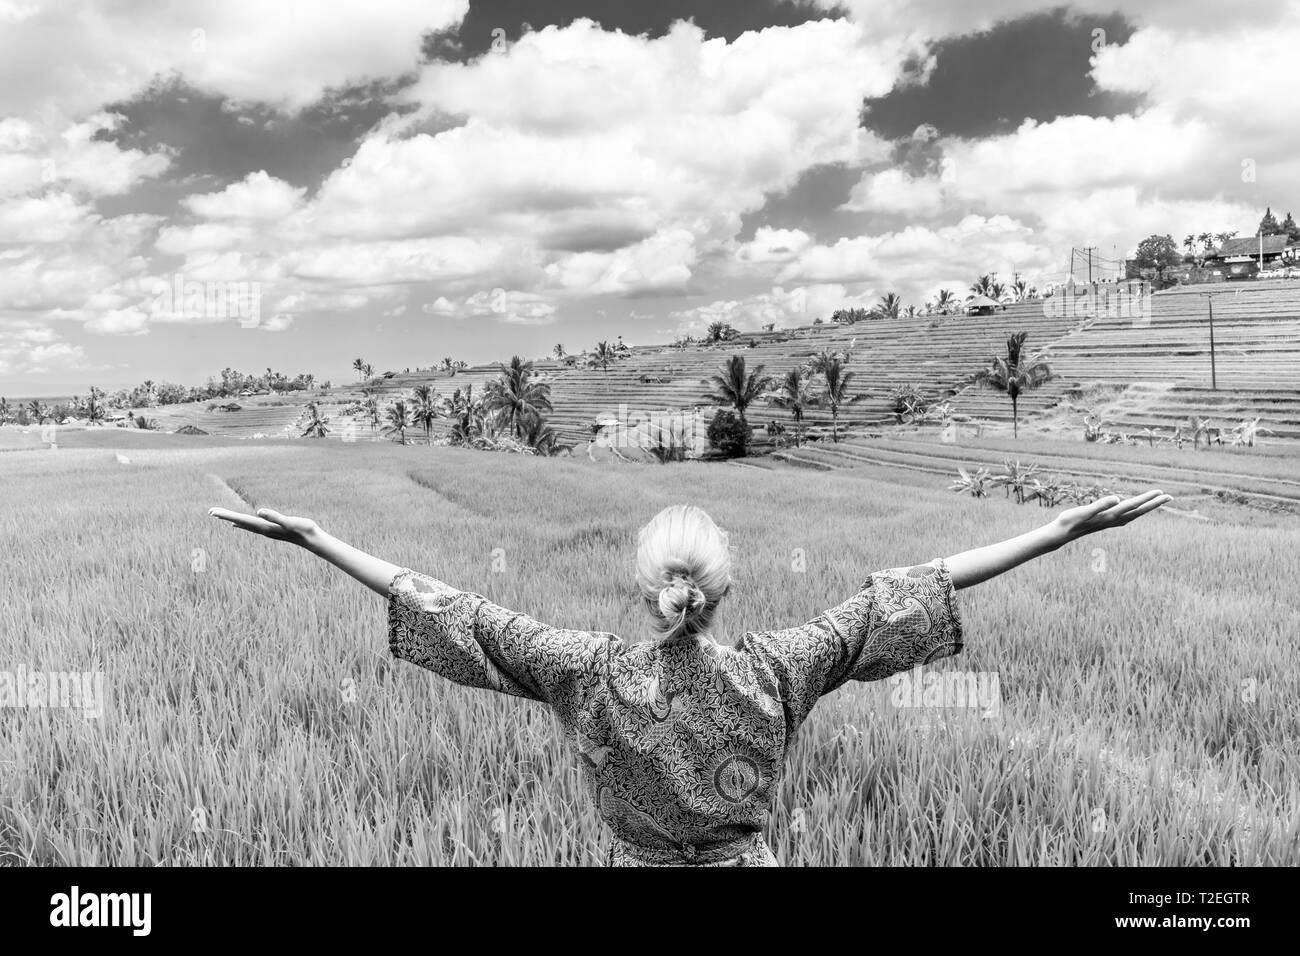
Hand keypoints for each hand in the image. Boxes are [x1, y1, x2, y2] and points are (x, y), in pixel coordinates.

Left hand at [208, 507, 321, 548]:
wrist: (312, 540)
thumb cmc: (303, 529)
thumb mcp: (289, 522)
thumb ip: (275, 517)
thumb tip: (259, 511)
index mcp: (264, 526)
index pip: (241, 519)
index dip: (227, 515)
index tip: (213, 512)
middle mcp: (262, 530)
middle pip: (239, 522)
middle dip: (225, 516)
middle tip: (210, 512)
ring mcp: (266, 530)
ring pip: (244, 525)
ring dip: (232, 519)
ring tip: (220, 517)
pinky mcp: (271, 529)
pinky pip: (251, 526)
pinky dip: (242, 524)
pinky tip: (238, 524)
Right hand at [1052, 490, 1171, 543]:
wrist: (1061, 534)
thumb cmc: (1070, 521)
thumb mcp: (1084, 511)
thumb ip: (1100, 505)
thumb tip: (1117, 498)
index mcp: (1110, 515)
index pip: (1133, 505)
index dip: (1147, 498)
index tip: (1161, 492)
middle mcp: (1113, 520)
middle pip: (1138, 510)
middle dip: (1154, 503)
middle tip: (1170, 497)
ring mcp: (1110, 522)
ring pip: (1134, 514)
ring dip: (1146, 507)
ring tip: (1157, 502)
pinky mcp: (1105, 522)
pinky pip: (1126, 516)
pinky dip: (1135, 512)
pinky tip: (1135, 511)